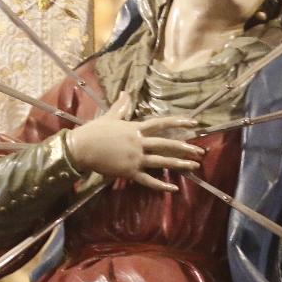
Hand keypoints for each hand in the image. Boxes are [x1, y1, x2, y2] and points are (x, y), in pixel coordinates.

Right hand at [65, 92, 201, 192]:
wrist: (81, 148)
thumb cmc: (94, 131)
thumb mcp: (110, 116)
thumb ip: (121, 106)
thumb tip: (126, 92)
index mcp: (135, 128)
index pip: (161, 124)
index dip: (178, 123)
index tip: (193, 122)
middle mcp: (139, 142)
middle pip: (166, 144)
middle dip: (185, 148)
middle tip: (200, 151)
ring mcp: (135, 158)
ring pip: (161, 161)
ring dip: (179, 164)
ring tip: (193, 166)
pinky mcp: (130, 171)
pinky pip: (148, 180)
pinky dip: (161, 185)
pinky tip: (173, 188)